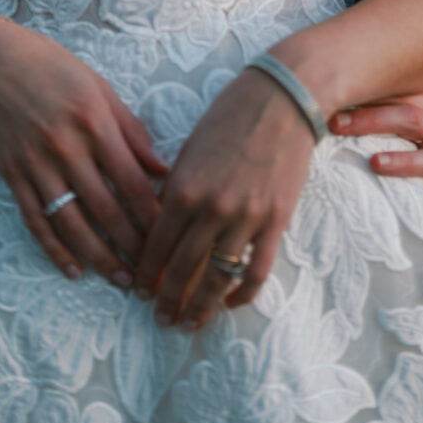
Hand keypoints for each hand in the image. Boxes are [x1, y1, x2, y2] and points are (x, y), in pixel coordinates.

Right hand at [0, 19, 168, 288]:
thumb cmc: (51, 67)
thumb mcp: (99, 87)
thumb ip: (132, 130)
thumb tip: (162, 169)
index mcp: (94, 121)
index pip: (132, 180)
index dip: (154, 214)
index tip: (171, 235)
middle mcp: (66, 146)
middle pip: (106, 209)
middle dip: (133, 245)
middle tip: (154, 270)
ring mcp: (36, 164)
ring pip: (72, 223)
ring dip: (100, 257)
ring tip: (122, 279)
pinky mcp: (12, 175)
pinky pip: (35, 221)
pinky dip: (54, 250)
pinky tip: (73, 271)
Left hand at [134, 67, 315, 332]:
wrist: (283, 100)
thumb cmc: (231, 115)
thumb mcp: (190, 147)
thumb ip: (175, 187)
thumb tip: (159, 223)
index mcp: (184, 187)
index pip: (156, 244)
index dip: (146, 273)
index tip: (139, 290)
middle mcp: (211, 208)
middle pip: (182, 268)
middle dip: (167, 299)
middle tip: (160, 318)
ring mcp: (246, 218)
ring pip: (217, 278)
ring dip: (199, 307)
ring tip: (188, 323)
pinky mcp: (276, 222)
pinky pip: (256, 271)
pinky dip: (241, 295)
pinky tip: (229, 304)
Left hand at [333, 90, 422, 236]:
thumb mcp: (418, 137)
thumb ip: (390, 122)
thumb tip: (337, 113)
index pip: (393, 81)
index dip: (360, 78)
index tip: (326, 79)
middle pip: (397, 95)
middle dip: (359, 97)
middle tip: (323, 104)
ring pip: (410, 119)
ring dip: (372, 121)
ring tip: (341, 127)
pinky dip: (401, 161)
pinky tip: (377, 163)